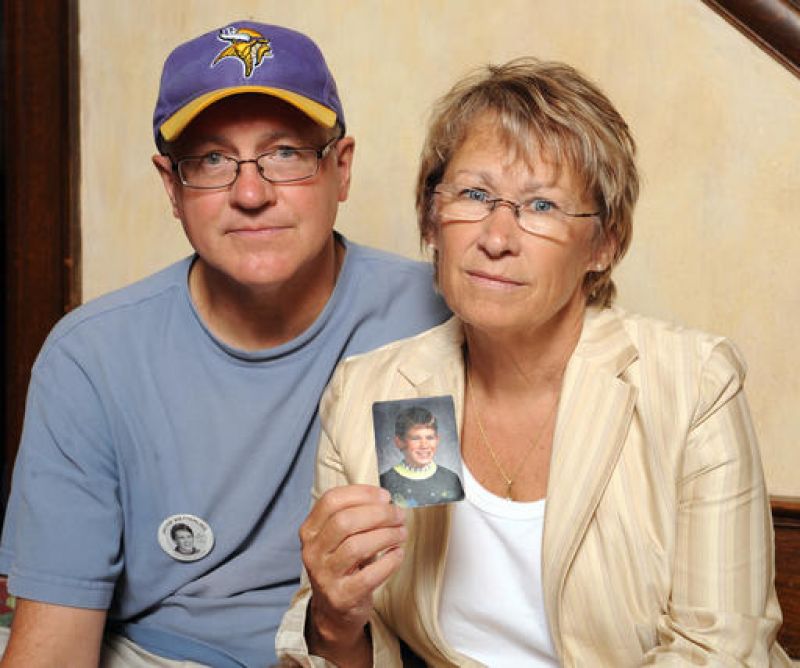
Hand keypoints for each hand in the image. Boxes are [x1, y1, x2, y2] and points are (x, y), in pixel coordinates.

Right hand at [300, 484, 406, 664]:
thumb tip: (384, 499)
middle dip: (378, 514)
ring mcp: (324, 575)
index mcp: (310, 530)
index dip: (361, 493)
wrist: (334, 610)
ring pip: (357, 546)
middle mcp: (312, 551)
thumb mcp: (337, 538)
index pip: (331, 500)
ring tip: (401, 533)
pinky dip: (389, 561)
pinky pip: (370, 575)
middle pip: (345, 521)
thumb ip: (354, 516)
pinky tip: (398, 553)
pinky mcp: (342, 596)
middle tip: (398, 514)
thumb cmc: (342, 565)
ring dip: (386, 535)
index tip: (384, 496)